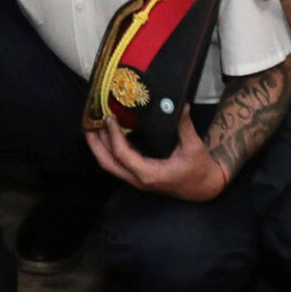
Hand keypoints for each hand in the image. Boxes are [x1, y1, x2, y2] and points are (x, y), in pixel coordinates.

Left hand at [88, 118, 229, 202]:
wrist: (203, 187)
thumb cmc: (198, 168)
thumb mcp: (194, 147)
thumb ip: (184, 126)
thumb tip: (181, 104)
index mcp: (149, 174)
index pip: (122, 155)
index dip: (113, 135)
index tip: (109, 117)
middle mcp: (138, 179)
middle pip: (107, 163)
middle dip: (94, 143)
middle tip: (87, 122)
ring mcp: (136, 179)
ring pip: (109, 165)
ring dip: (98, 146)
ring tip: (91, 126)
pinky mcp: (138, 175)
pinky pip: (117, 163)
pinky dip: (108, 149)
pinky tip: (107, 134)